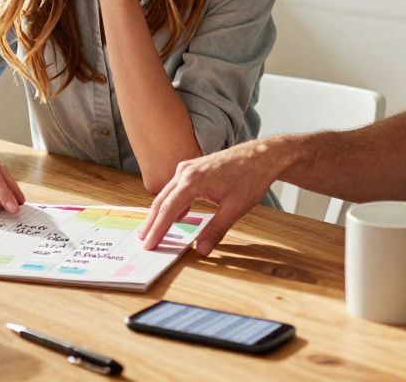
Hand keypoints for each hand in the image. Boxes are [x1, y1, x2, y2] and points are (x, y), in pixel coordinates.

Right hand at [139, 140, 283, 254]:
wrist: (261, 156)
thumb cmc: (250, 177)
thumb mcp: (235, 208)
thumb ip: (216, 230)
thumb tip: (202, 250)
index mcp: (193, 181)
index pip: (168, 210)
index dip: (157, 230)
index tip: (149, 245)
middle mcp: (185, 172)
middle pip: (161, 201)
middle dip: (151, 223)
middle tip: (143, 241)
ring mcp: (187, 168)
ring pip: (167, 194)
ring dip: (160, 213)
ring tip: (152, 231)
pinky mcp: (192, 168)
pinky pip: (175, 188)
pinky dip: (171, 203)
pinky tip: (176, 216)